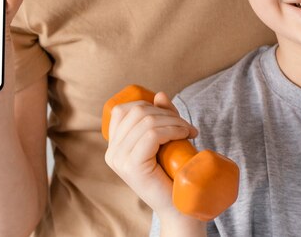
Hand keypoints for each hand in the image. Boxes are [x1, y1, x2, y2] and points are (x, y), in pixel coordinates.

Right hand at [105, 92, 198, 219]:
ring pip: (146, 121)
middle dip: (166, 112)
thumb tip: (160, 94)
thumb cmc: (172, 172)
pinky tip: (184, 135)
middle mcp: (111, 152)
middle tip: (186, 126)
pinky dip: (172, 129)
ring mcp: (119, 160)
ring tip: (188, 131)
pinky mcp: (131, 166)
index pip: (123, 110)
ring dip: (173, 121)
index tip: (169, 116)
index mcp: (114, 145)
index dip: (147, 105)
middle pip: (137, 112)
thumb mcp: (166, 137)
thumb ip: (161, 116)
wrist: (179, 207)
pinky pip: (152, 134)